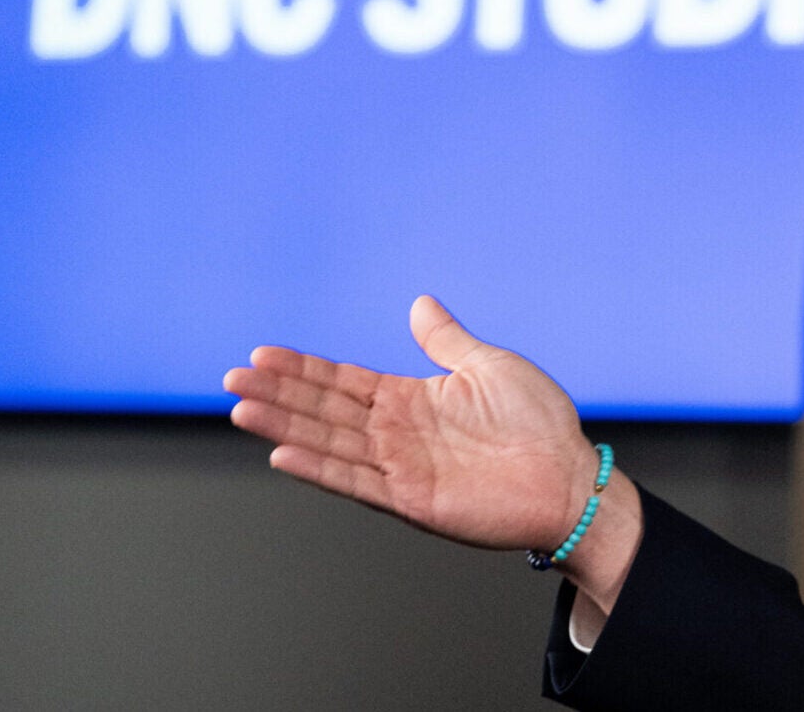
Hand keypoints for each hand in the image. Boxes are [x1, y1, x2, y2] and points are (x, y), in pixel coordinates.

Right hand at [222, 295, 621, 559]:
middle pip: (324, 409)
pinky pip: (357, 480)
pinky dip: (320, 468)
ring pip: (329, 442)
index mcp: (411, 400)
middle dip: (278, 393)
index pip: (343, 381)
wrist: (571, 478)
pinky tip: (284, 454)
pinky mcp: (412, 498)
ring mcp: (401, 467)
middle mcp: (397, 434)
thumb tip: (420, 304)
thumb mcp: (489, 365)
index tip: (261, 355)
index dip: (302, 369)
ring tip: (241, 409)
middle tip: (232, 379)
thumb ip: (446, 341)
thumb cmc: (539, 424)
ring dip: (284, 426)